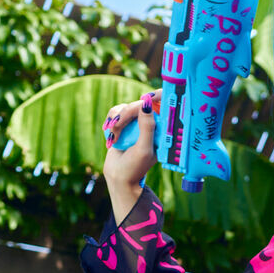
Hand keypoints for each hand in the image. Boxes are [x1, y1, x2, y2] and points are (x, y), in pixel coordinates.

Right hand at [102, 88, 161, 203]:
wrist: (118, 177)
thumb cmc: (135, 167)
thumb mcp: (144, 148)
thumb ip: (147, 127)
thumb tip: (146, 103)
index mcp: (162, 130)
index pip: (163, 105)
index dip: (155, 96)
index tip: (145, 97)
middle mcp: (151, 124)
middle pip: (140, 104)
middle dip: (126, 113)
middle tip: (116, 125)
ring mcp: (137, 123)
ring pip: (126, 106)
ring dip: (117, 119)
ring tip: (113, 136)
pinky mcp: (124, 123)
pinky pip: (116, 111)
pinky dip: (111, 121)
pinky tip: (110, 134)